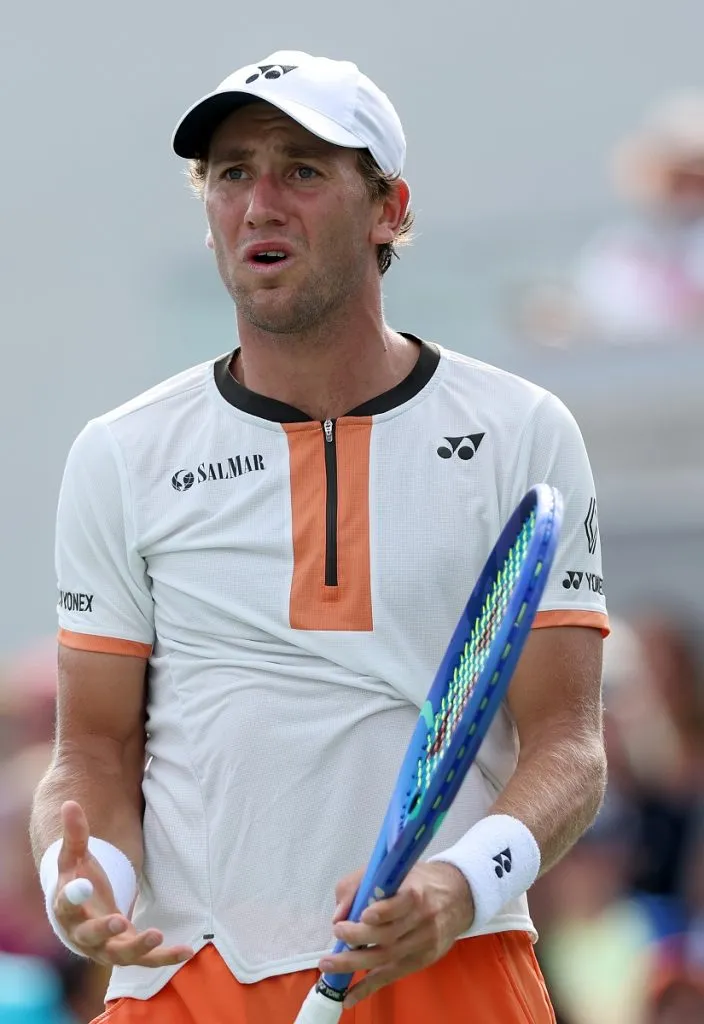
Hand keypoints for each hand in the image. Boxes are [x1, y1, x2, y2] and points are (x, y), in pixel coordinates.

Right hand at [52, 801, 193, 967]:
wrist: (80, 918)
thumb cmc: (78, 881)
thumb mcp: (74, 857)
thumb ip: (75, 834)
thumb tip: (70, 803)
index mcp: (68, 908)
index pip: (67, 903)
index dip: (73, 896)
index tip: (83, 886)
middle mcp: (83, 934)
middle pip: (91, 936)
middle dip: (105, 930)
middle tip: (120, 921)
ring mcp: (105, 947)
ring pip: (120, 954)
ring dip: (138, 947)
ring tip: (157, 935)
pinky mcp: (126, 952)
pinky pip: (145, 960)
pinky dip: (164, 957)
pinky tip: (186, 950)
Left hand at [321, 861, 473, 1008]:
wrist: (456, 898)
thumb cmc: (416, 881)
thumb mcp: (393, 870)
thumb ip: (360, 884)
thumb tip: (339, 914)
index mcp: (417, 892)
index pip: (404, 903)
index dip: (384, 911)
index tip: (364, 915)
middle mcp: (422, 920)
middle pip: (390, 934)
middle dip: (360, 936)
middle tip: (337, 934)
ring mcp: (422, 944)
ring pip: (387, 957)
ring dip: (355, 963)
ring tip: (329, 966)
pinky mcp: (420, 961)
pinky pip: (392, 976)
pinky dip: (369, 987)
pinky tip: (349, 997)